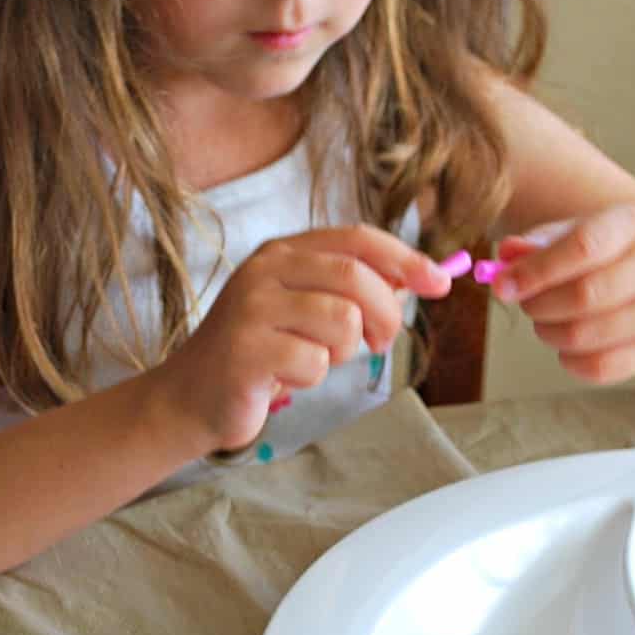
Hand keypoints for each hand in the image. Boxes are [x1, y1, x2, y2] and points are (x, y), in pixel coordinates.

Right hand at [156, 225, 453, 452]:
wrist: (194, 395)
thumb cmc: (260, 353)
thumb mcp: (307, 310)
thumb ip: (353, 291)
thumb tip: (417, 280)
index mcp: (283, 253)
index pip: (357, 239)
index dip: (405, 259)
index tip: (440, 283)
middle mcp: (265, 271)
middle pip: (356, 278)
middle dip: (385, 315)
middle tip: (380, 343)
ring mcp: (252, 309)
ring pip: (341, 322)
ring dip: (342, 351)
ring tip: (313, 359)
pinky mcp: (246, 350)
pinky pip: (314, 362)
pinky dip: (312, 377)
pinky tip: (284, 379)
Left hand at [492, 206, 634, 384]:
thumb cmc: (605, 253)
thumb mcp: (573, 233)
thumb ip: (535, 243)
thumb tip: (506, 255)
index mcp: (632, 226)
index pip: (583, 247)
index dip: (536, 270)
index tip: (501, 286)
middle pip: (584, 295)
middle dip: (538, 304)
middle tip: (525, 303)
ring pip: (585, 335)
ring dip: (548, 332)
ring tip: (546, 321)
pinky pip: (599, 368)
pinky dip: (569, 361)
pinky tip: (566, 346)